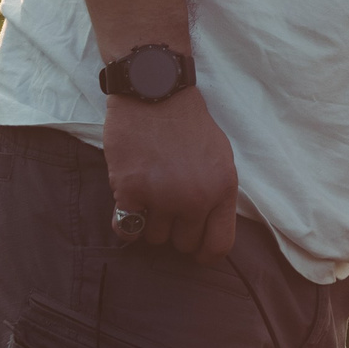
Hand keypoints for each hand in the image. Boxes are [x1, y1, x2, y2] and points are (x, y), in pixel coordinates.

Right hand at [103, 85, 239, 260]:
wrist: (155, 92)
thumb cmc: (188, 124)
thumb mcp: (220, 158)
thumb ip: (217, 194)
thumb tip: (209, 230)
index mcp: (223, 188)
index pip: (219, 246)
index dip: (204, 254)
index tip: (193, 251)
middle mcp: (196, 197)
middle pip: (182, 244)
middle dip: (173, 230)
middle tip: (166, 207)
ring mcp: (163, 196)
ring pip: (153, 238)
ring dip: (149, 222)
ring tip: (149, 193)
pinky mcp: (131, 190)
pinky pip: (125, 230)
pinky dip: (125, 221)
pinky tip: (129, 202)